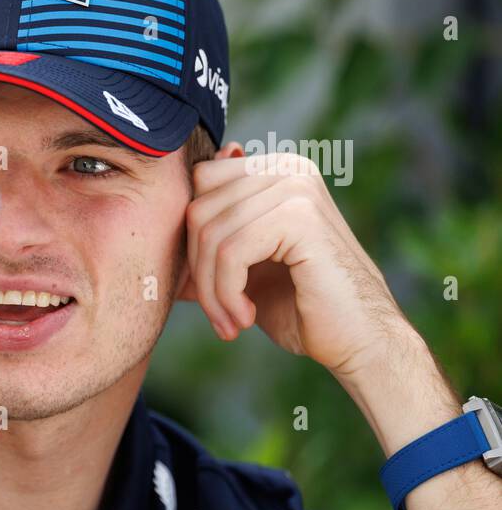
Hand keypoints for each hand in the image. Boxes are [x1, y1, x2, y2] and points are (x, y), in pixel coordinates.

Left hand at [176, 145, 409, 377]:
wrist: (358, 341)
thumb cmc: (299, 307)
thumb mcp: (239, 268)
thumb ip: (206, 239)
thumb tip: (150, 221)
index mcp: (273, 170)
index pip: (196, 187)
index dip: (191, 243)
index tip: (210, 290)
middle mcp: (287, 167)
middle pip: (197, 209)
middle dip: (198, 270)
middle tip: (220, 314)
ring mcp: (296, 186)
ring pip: (210, 234)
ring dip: (213, 291)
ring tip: (232, 322)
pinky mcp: (301, 216)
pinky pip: (230, 251)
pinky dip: (227, 294)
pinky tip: (246, 318)